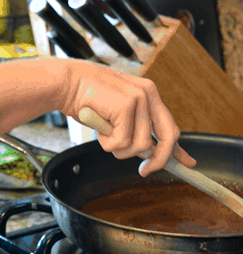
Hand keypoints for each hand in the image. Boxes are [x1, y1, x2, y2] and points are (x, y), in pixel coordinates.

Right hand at [59, 62, 196, 175]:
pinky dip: (107, 143)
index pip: (170, 126)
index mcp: (148, 94)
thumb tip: (149, 153)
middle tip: (143, 171)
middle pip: (168, 137)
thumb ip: (134, 129)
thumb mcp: (117, 115)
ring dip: (118, 149)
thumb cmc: (86, 99)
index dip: (178, 149)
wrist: (66, 83)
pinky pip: (122, 142)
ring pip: (140, 145)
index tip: (187, 164)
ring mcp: (139, 98)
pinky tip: (98, 128)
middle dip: (157, 160)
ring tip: (104, 134)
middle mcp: (148, 94)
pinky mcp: (126, 105)